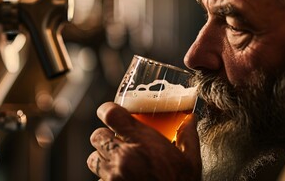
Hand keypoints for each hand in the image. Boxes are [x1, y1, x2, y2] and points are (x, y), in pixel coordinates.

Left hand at [87, 102, 201, 180]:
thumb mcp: (190, 161)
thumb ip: (187, 137)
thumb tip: (190, 120)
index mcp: (142, 143)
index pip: (111, 114)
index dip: (106, 110)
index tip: (108, 112)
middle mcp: (123, 158)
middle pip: (97, 135)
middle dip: (105, 137)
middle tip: (118, 142)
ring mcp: (113, 177)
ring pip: (93, 159)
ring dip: (102, 159)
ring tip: (118, 164)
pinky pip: (98, 180)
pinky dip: (106, 180)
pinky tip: (122, 180)